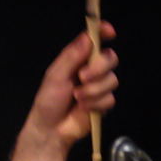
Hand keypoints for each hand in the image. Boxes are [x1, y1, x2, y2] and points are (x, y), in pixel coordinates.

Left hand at [27, 21, 117, 150]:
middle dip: (99, 67)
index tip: (109, 32)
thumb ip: (72, 57)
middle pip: (110, 58)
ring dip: (93, 90)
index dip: (102, 32)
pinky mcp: (104, 103)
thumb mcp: (56, 76)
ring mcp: (99, 86)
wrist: (51, 129)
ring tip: (77, 98)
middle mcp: (91, 69)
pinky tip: (83, 108)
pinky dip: (95, 104)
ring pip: (112, 80)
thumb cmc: (48, 100)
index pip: (93, 40)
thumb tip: (88, 38)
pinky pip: (110, 98)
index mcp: (77, 59)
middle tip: (83, 76)